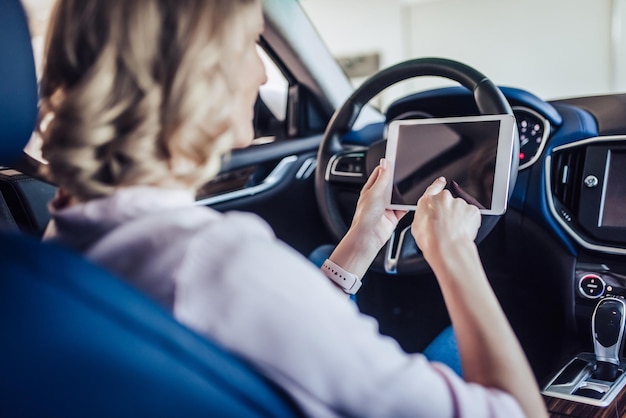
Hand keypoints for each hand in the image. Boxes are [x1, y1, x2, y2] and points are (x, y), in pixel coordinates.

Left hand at [328, 159, 406, 279]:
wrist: (369, 237)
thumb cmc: (365, 217)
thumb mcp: (375, 192)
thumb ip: (382, 178)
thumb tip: (385, 163)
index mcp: (370, 189)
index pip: (379, 173)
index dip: (387, 165)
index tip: (396, 157)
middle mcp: (378, 197)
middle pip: (391, 184)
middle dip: (398, 180)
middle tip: (408, 172)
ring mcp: (386, 207)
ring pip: (399, 195)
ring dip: (403, 193)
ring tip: (411, 187)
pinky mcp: (394, 216)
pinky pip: (404, 208)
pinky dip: (408, 205)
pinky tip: (412, 202)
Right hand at [411, 177, 480, 262]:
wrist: (447, 247)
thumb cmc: (430, 240)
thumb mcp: (416, 227)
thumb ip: (422, 216)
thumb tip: (426, 219)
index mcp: (428, 201)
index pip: (434, 188)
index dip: (438, 184)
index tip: (442, 181)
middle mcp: (444, 198)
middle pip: (448, 201)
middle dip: (448, 210)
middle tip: (446, 225)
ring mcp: (459, 203)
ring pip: (461, 208)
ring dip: (459, 217)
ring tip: (454, 232)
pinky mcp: (472, 210)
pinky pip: (471, 215)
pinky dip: (469, 222)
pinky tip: (462, 231)